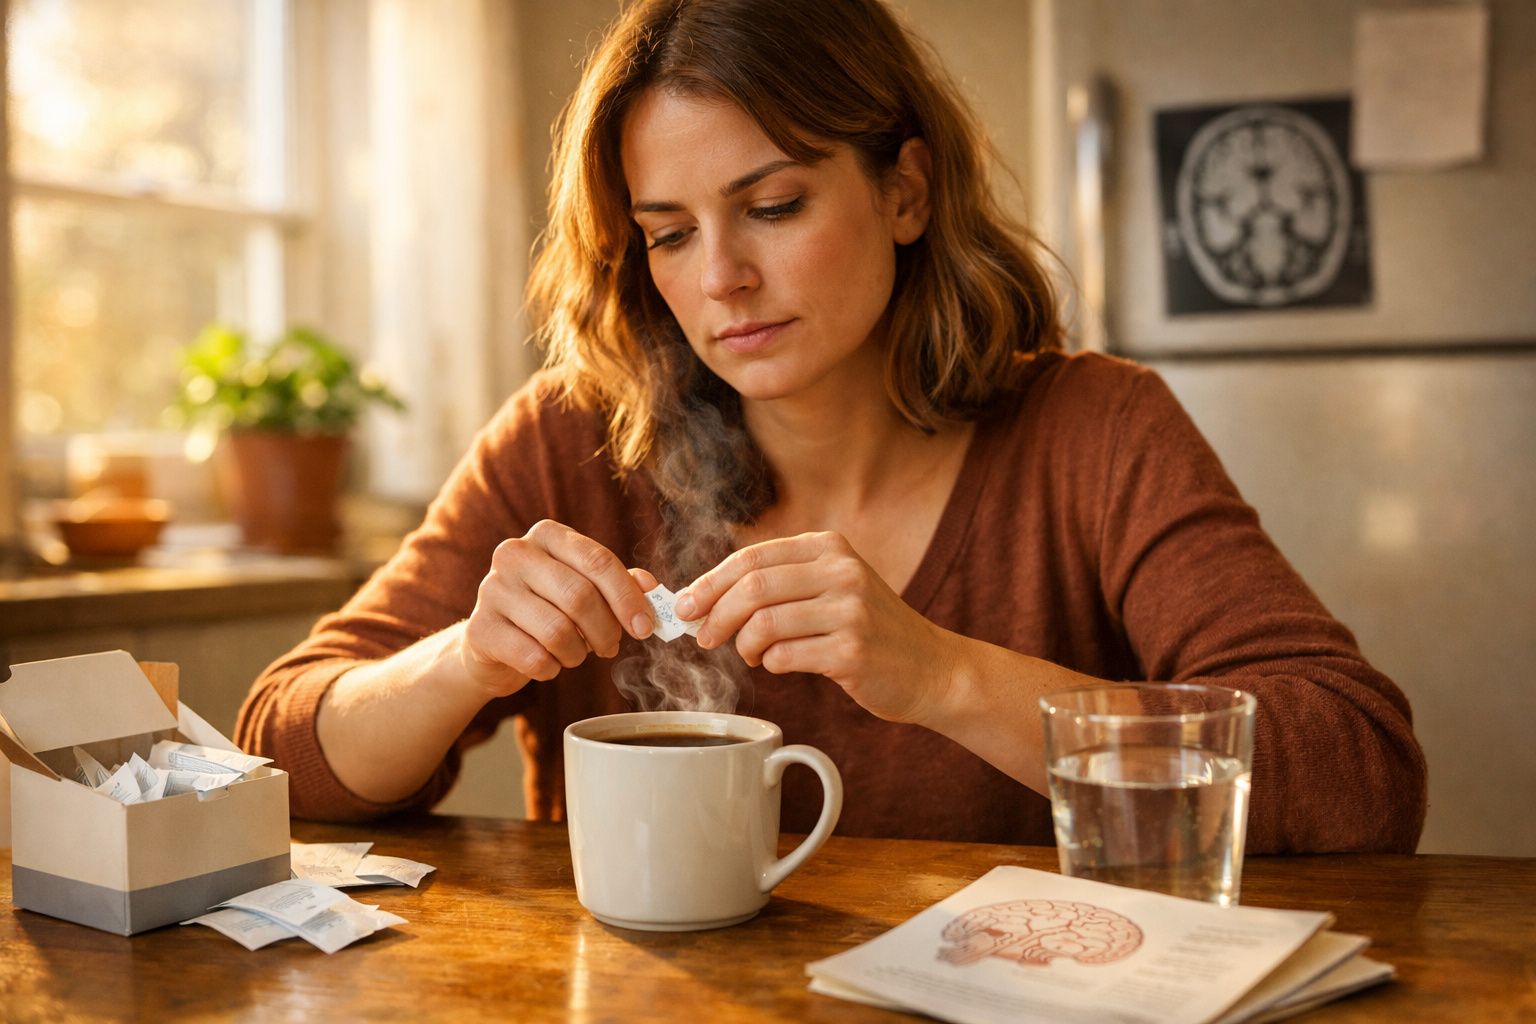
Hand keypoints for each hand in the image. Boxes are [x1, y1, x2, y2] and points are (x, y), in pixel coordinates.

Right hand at [458, 520, 657, 696]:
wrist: (493, 642)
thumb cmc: (548, 610)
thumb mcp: (585, 589)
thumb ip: (619, 584)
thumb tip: (650, 587)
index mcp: (547, 535)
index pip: (598, 561)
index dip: (627, 598)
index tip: (644, 627)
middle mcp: (515, 553)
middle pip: (579, 596)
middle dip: (605, 631)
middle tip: (610, 648)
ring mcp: (492, 589)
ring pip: (557, 630)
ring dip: (578, 653)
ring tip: (575, 654)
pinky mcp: (479, 628)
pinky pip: (533, 657)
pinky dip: (551, 668)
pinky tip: (547, 663)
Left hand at [675, 531, 958, 723]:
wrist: (931, 668)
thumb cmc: (870, 630)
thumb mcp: (832, 587)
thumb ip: (779, 585)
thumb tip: (704, 600)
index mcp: (829, 547)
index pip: (752, 557)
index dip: (710, 582)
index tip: (684, 605)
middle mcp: (841, 570)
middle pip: (752, 587)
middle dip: (715, 614)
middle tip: (701, 636)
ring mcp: (850, 610)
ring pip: (764, 623)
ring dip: (743, 644)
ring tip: (750, 654)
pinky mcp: (853, 650)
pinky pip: (785, 656)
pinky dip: (771, 663)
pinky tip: (780, 664)